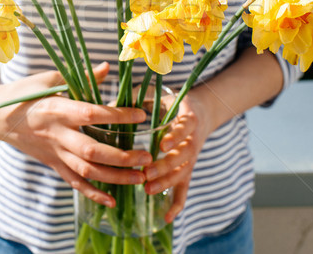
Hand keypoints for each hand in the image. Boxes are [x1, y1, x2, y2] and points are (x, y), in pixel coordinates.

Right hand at [0, 62, 151, 207]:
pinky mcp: (51, 163)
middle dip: (121, 157)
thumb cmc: (23, 92)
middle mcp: (56, 134)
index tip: (141, 115)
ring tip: (140, 178)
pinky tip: (112, 200)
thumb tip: (109, 67)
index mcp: (57, 109)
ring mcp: (53, 152)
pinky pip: (73, 182)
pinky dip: (93, 193)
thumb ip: (82, 77)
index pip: (93, 114)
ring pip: (86, 171)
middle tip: (147, 156)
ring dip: (115, 178)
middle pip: (92, 151)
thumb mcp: (50, 78)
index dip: (118, 116)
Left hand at [142, 91, 212, 222]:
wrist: (202, 112)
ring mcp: (192, 157)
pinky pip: (185, 189)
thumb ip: (139, 98)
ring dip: (167, 182)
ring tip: (148, 189)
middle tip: (147, 171)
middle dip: (166, 165)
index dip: (176, 136)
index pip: (186, 127)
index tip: (163, 144)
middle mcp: (194, 138)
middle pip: (184, 155)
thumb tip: (110, 105)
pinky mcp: (188, 169)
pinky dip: (177, 204)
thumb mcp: (158, 93)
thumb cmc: (170, 101)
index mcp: (189, 116)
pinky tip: (166, 218)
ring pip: (183, 172)